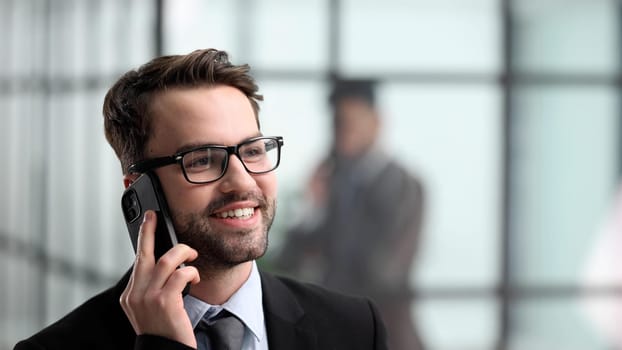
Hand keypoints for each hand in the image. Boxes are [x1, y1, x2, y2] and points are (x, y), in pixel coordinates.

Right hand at [120, 210, 200, 347]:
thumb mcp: (150, 309)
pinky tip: (195, 276)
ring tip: (192, 255)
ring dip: (183, 252)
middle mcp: (135, 295)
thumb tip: (164, 262)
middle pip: (142, 253)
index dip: (143, 241)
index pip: (137, 262)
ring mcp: (148, 297)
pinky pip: (181, 275)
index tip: (147, 225)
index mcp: (129, 296)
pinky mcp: (165, 301)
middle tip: (153, 215)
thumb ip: (152, 287)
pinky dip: (191, 271)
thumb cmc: (164, 331)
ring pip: (166, 260)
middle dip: (147, 230)